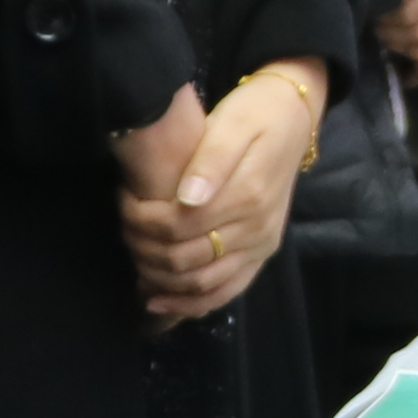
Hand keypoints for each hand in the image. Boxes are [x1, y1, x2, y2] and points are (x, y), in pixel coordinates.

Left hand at [123, 57, 323, 323]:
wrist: (294, 117)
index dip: (142, 220)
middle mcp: (257, 228)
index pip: (179, 225)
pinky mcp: (262, 255)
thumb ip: (210, 161)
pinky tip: (160, 302)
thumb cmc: (256, 114)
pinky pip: (226, 292)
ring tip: (134, 259)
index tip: (123, 199)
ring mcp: (262, 246)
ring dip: (161, 280)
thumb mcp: (232, 123)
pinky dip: (191, 304)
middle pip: (186, 258)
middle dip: (144, 249)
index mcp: (247, 195)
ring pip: (203, 284)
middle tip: (123, 227)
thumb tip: (187, 199)